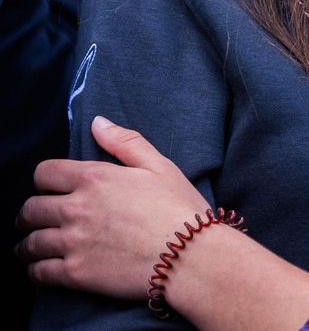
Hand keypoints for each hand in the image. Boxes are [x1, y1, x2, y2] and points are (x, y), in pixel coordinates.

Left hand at [17, 116, 210, 298]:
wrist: (192, 257)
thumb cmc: (181, 209)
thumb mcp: (160, 166)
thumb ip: (125, 142)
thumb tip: (97, 122)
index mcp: (95, 178)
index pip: (44, 173)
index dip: (45, 181)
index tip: (51, 190)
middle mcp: (77, 208)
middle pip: (30, 209)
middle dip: (31, 215)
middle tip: (39, 221)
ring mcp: (74, 242)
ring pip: (30, 242)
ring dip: (29, 244)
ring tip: (36, 247)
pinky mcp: (75, 273)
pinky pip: (38, 272)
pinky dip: (37, 270)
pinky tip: (45, 268)